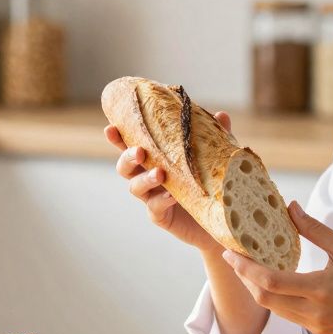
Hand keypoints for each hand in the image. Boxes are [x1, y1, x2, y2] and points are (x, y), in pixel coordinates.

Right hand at [104, 112, 233, 253]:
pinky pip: (154, 207)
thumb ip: (214, 136)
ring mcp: (151, 198)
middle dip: (128, 157)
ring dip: (145, 178)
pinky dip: (161, 200)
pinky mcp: (160, 216)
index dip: (118, 138)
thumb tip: (221, 115)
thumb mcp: (214, 156)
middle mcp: (147, 177)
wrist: (221, 218)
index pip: (131, 145)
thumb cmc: (210, 182)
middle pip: (124, 166)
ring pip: (135, 187)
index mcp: (154, 159)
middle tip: (140, 151)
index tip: (111, 128)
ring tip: (159, 174)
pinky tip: (172, 196)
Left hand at [221, 201, 332, 333]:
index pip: (270, 282)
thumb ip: (315, 230)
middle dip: (244, 279)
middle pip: (265, 298)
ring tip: (248, 267)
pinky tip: (272, 282)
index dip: (245, 268)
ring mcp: (316, 326)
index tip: (230, 253)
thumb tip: (291, 208)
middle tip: (234, 258)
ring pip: (274, 309)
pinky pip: (288, 315)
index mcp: (321, 290)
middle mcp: (314, 313)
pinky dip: (275, 298)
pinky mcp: (320, 331)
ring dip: (258, 289)